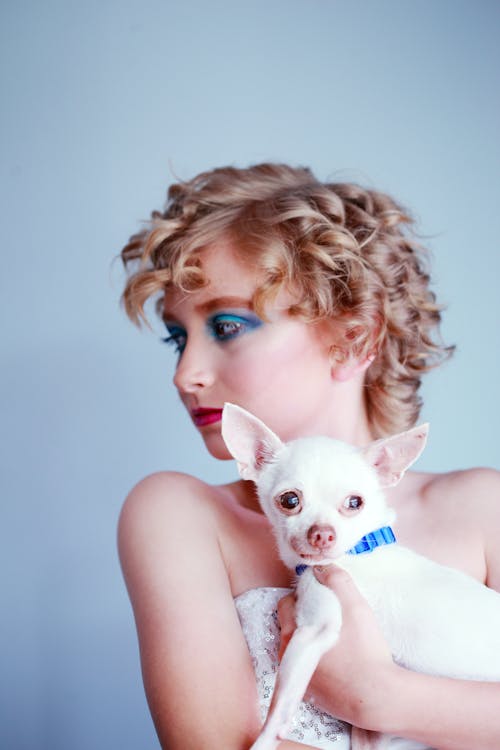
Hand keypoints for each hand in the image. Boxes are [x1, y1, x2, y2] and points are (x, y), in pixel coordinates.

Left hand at [277, 565, 398, 728]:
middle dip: (305, 617)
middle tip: (330, 616)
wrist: (377, 696)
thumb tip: (320, 568)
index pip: (286, 604)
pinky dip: (318, 661)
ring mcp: (298, 678)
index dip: (302, 597)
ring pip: (298, 647)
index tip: (321, 598)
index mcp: (293, 633)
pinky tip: (338, 660)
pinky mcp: (311, 695)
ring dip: (310, 638)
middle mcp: (288, 657)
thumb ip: (336, 580)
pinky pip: (308, 668)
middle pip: (290, 625)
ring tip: (335, 638)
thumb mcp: (355, 605)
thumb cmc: (364, 650)